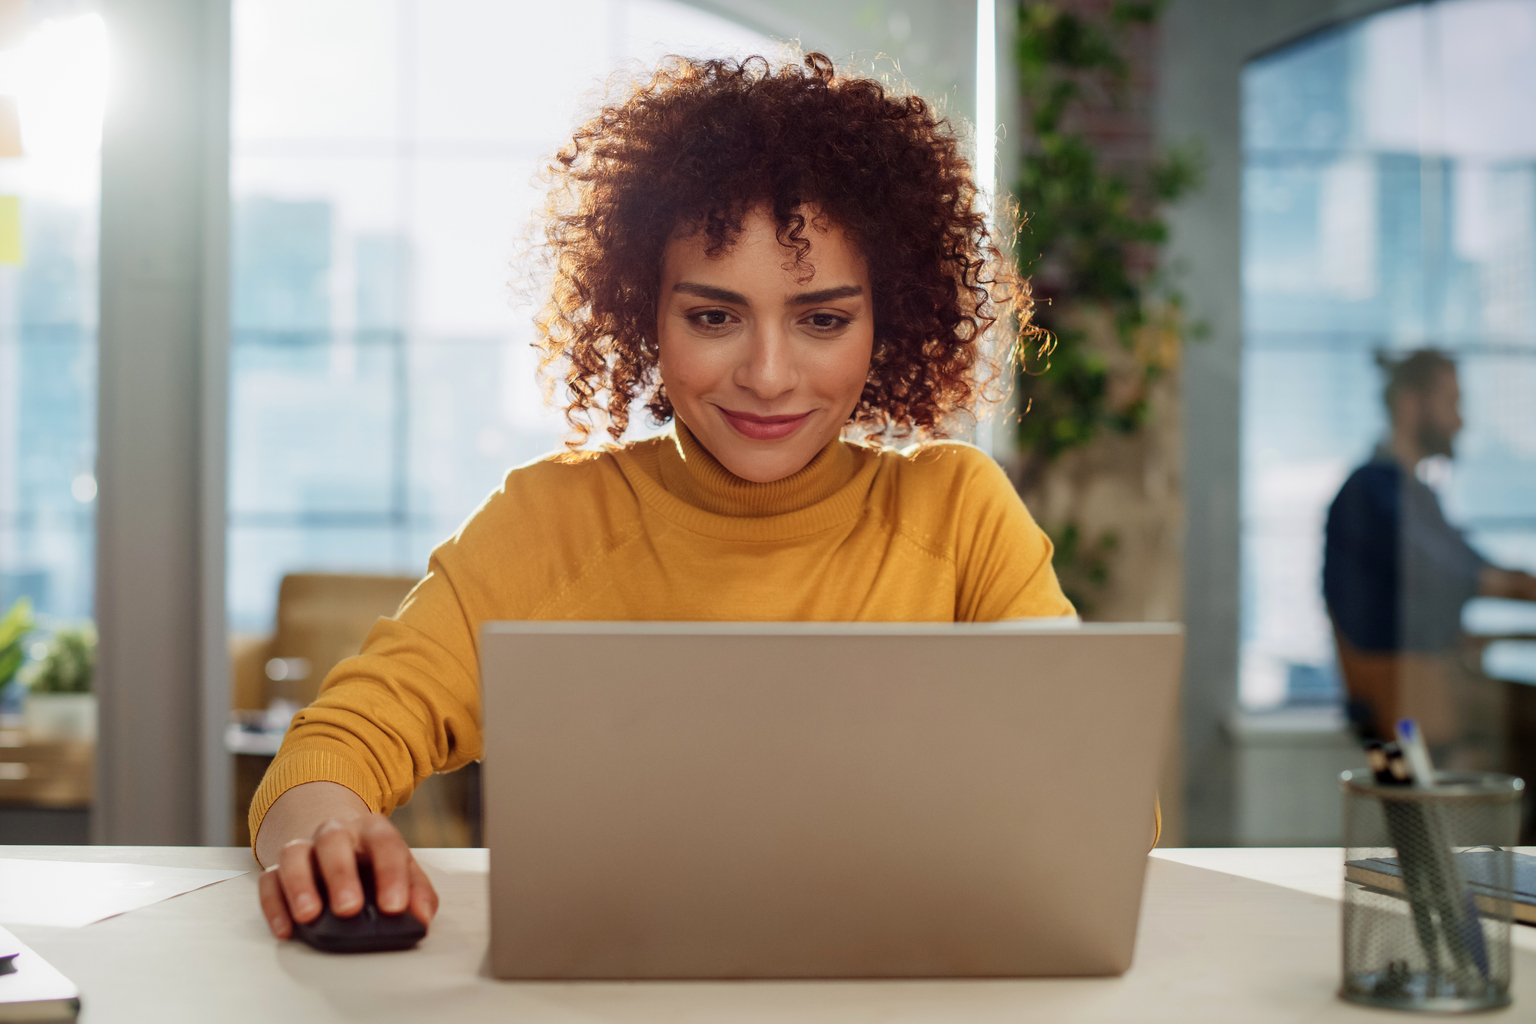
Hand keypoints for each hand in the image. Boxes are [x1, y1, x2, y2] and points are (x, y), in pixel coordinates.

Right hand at [255, 789, 437, 940]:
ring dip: (300, 885)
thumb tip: (422, 916)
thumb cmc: (373, 863)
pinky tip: (286, 929)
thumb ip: (417, 891)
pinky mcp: (277, 870)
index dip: (390, 874)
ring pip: (294, 855)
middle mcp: (336, 833)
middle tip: (349, 909)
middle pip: (334, 842)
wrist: (339, 841)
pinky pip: (269, 881)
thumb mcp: (403, 870)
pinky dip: (274, 905)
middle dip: (341, 875)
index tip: (394, 907)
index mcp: (372, 830)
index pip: (384, 843)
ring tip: (309, 916)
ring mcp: (304, 849)